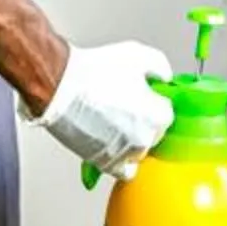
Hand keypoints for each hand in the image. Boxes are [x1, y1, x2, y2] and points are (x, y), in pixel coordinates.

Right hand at [28, 40, 173, 175]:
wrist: (59, 87)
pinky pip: (124, 170)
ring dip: (133, 139)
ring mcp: (125, 154)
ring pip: (140, 151)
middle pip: (155, 133)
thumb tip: (164, 77)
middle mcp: (145, 139)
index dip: (154, 100)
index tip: (146, 96)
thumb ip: (160, 67)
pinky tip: (113, 143)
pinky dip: (122, 160)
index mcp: (157, 115)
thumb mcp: (138, 55)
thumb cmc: (93, 72)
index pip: (167, 112)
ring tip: (115, 121)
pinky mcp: (105, 163)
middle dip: (145, 120)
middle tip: (128, 105)